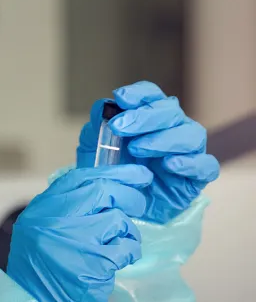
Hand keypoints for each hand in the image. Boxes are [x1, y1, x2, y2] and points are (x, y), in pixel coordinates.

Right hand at [6, 165, 151, 301]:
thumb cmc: (42, 265)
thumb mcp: (42, 226)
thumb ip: (67, 206)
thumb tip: (108, 185)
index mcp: (43, 208)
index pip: (82, 177)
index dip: (115, 172)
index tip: (137, 175)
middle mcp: (56, 220)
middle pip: (104, 192)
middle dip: (129, 197)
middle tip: (138, 206)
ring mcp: (75, 241)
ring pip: (119, 221)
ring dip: (127, 232)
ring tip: (119, 245)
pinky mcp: (94, 265)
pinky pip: (126, 248)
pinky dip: (128, 253)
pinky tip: (116, 262)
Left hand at [77, 82, 219, 223]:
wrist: (119, 207)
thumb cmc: (112, 171)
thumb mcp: (96, 147)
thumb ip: (98, 126)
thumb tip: (104, 106)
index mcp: (149, 117)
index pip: (152, 96)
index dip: (139, 94)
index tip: (121, 98)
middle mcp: (173, 129)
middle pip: (170, 111)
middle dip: (145, 117)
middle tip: (120, 128)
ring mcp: (187, 152)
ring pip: (191, 134)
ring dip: (163, 139)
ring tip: (138, 149)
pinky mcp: (196, 178)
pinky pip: (206, 166)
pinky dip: (190, 163)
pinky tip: (169, 165)